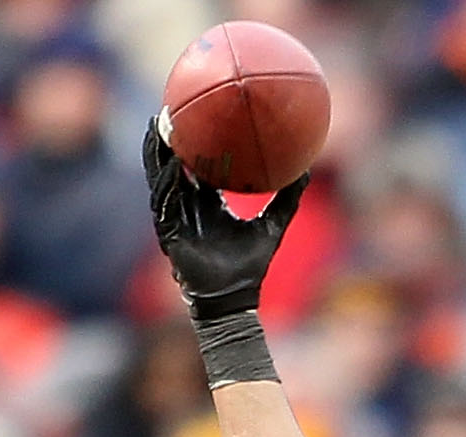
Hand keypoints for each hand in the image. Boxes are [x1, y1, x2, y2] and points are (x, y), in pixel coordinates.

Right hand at [143, 118, 307, 321]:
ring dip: (158, 153)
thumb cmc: (252, 266)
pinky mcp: (169, 235)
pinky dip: (170, 183)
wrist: (236, 298)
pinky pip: (166, 203)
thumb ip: (289, 195)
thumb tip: (307, 166)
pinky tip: (175, 164)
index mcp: (205, 202)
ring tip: (159, 126)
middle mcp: (186, 207)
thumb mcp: (275, 223)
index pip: (194, 165)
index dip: (192, 140)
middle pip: (170, 164)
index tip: (195, 113)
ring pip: (161, 178)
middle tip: (169, 108)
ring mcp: (174, 220)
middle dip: (166, 138)